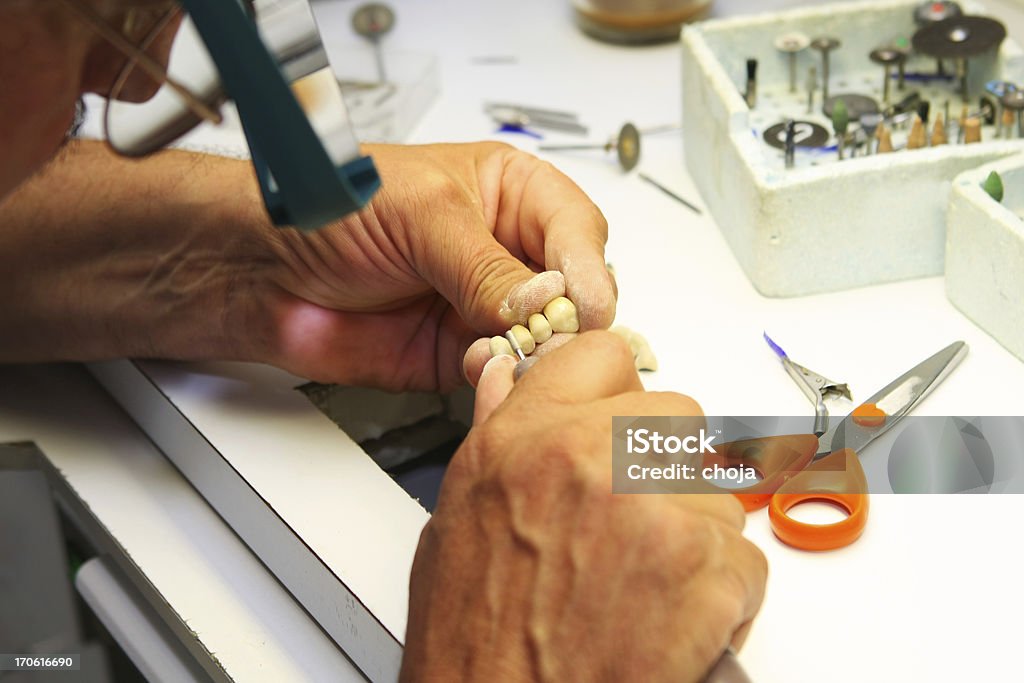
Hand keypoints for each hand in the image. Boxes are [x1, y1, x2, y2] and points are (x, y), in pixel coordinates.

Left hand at [254, 142, 615, 389]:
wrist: (262, 271)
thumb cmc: (330, 212)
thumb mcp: (421, 215)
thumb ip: (485, 263)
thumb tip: (545, 300)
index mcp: (509, 193)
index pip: (576, 228)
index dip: (588, 266)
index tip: (586, 302)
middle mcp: (504, 250)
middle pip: (574, 289)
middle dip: (571, 315)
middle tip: (558, 334)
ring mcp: (485, 305)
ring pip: (545, 337)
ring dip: (538, 351)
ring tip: (517, 352)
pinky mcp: (461, 354)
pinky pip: (505, 373)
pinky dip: (504, 378)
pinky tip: (484, 369)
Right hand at [401, 332, 767, 682]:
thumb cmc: (474, 638)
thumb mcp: (458, 517)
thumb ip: (499, 438)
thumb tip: (504, 382)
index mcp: (523, 440)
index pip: (602, 357)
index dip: (618, 391)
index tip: (624, 418)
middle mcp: (590, 460)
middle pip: (677, 416)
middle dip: (667, 465)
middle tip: (638, 521)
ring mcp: (653, 512)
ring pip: (718, 493)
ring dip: (695, 537)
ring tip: (644, 587)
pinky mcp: (705, 572)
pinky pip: (745, 560)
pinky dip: (721, 598)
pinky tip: (670, 622)